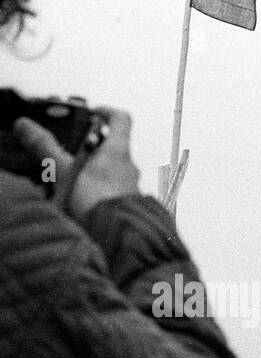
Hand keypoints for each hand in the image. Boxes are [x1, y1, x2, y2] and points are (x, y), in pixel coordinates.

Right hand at [13, 106, 139, 219]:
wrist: (121, 239)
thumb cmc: (98, 203)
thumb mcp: (64, 171)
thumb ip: (45, 147)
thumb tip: (26, 126)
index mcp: (118, 151)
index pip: (120, 119)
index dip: (106, 111)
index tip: (92, 112)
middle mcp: (130, 167)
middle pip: (112, 146)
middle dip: (90, 147)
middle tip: (70, 151)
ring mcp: (131, 187)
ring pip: (112, 170)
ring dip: (92, 171)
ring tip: (70, 179)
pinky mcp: (129, 205)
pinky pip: (113, 191)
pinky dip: (98, 190)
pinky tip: (81, 200)